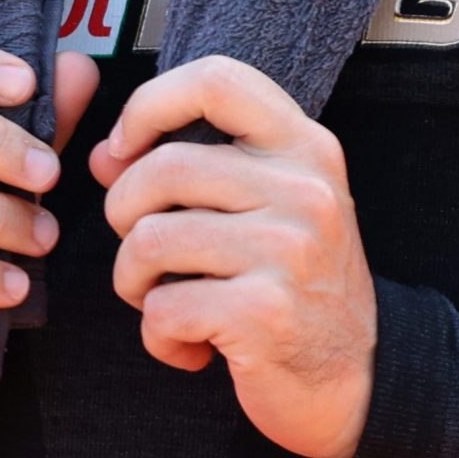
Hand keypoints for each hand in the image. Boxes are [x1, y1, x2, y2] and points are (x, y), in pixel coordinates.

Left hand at [91, 56, 375, 457]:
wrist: (356, 378)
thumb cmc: (295, 284)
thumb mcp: (262, 208)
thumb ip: (187, 170)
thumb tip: (102, 156)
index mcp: (304, 146)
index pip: (216, 79)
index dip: (150, 103)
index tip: (125, 147)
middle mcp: (303, 188)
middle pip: (162, 168)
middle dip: (124, 214)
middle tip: (145, 254)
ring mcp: (287, 249)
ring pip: (149, 240)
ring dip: (134, 281)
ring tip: (165, 300)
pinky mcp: (264, 313)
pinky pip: (162, 308)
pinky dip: (158, 336)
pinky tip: (191, 345)